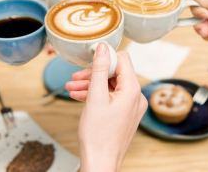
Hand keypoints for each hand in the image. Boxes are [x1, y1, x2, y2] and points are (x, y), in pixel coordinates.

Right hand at [66, 44, 147, 171]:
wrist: (100, 163)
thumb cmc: (98, 136)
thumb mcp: (95, 96)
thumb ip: (99, 69)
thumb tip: (103, 47)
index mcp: (132, 90)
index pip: (122, 60)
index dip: (105, 58)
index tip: (88, 59)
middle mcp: (136, 97)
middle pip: (115, 73)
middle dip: (93, 74)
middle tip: (75, 78)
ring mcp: (131, 107)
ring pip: (110, 86)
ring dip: (91, 85)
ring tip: (71, 88)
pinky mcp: (124, 115)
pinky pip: (111, 98)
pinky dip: (96, 96)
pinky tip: (79, 97)